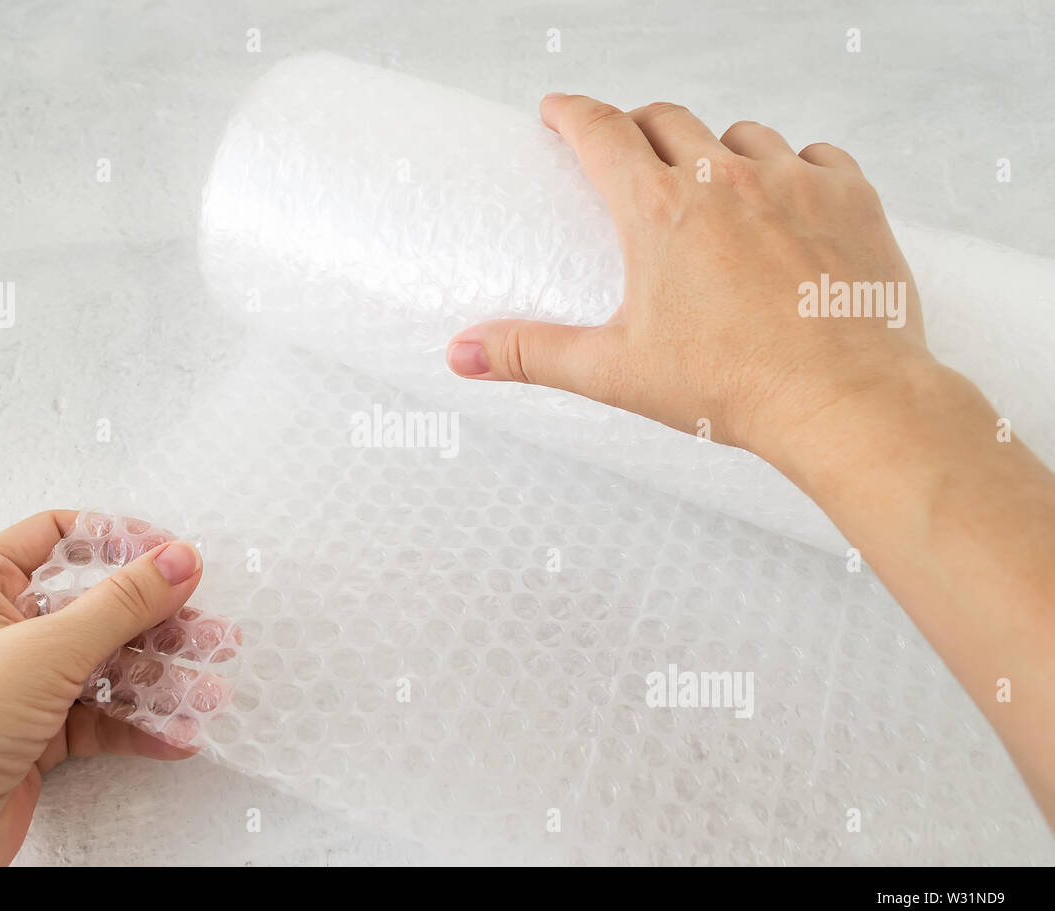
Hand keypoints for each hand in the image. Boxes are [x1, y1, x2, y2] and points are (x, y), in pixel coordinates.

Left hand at [0, 510, 204, 865]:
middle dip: (158, 624)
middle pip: (95, 608)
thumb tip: (179, 561)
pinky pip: (101, 718)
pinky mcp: (35, 737)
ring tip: (209, 692)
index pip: (57, 538)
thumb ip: (121, 604)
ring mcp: (17, 685)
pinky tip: (176, 733)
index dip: (118, 542)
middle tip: (212, 636)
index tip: (174, 558)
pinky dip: (140, 724)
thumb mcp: (43, 652)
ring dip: (161, 680)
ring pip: (106, 667)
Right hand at [446, 95, 936, 461]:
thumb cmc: (734, 387)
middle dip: (639, 128)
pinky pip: (814, 154)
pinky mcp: (848, 195)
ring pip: (742, 135)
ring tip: (713, 188)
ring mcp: (792, 181)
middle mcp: (726, 179)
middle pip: (668, 120)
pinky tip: (786, 201)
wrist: (843, 399)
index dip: (572, 113)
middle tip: (630, 153)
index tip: (559, 109)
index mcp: (660, 212)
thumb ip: (532, 353)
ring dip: (718, 150)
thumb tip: (464, 354)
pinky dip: (793, 168)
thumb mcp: (616, 371)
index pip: (601, 132)